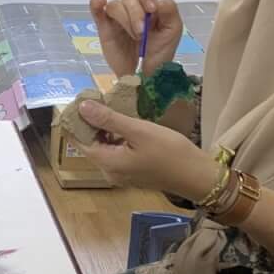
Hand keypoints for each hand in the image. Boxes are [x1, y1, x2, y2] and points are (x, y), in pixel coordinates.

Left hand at [76, 101, 218, 197]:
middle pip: (91, 144)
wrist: (197, 176)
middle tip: (95, 97)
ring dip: (105, 128)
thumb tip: (82, 107)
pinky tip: (124, 121)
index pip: (79, 140)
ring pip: (105, 147)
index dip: (76, 121)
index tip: (79, 100)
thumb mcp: (139, 131)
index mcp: (107, 163)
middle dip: (91, 122)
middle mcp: (109, 172)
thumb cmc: (170, 152)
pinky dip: (117, 136)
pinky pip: (117, 152)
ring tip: (109, 104)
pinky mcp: (133, 172)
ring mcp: (121, 174)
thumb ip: (109, 119)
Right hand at [90, 0, 182, 77]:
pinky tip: (99, 3)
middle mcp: (131, 7)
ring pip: (115, 6)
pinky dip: (96, 5)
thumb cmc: (160, 51)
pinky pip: (96, 10)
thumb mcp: (173, 31)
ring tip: (135, 37)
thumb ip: (170, 12)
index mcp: (147, 4)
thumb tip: (161, 0)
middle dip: (136, 13)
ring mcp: (116, 17)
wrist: (147, 74)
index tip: (151, 10)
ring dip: (125, 19)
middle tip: (142, 32)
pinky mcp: (104, 27)